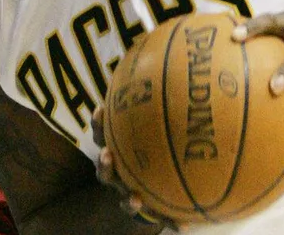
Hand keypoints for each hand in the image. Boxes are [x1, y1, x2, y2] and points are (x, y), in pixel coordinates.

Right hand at [91, 107, 183, 231]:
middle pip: (104, 169)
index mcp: (116, 147)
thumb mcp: (154, 121)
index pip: (102, 133)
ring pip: (124, 196)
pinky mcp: (150, 209)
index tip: (99, 110)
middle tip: (107, 156)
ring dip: (128, 200)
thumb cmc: (157, 141)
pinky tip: (184, 227)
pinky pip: (159, 217)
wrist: (149, 186)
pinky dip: (171, 222)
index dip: (98, 123)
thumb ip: (158, 98)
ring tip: (134, 199)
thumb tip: (172, 65)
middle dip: (105, 165)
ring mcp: (130, 191)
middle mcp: (119, 171)